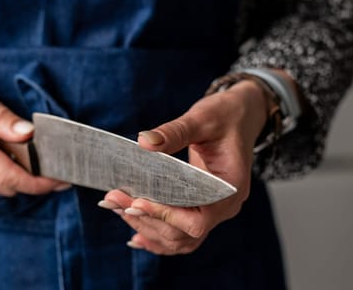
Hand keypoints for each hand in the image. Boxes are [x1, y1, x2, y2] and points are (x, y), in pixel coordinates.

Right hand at [0, 40, 67, 195]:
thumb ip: (0, 116)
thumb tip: (29, 135)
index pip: (10, 177)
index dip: (39, 183)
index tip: (61, 181)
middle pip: (4, 185)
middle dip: (33, 181)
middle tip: (56, 167)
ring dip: (16, 176)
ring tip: (35, 157)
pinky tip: (8, 152)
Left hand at [99, 80, 268, 254]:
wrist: (240, 116)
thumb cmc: (225, 115)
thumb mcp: (202, 118)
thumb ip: (174, 131)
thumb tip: (143, 142)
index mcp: (230, 188)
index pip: (197, 220)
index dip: (165, 215)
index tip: (135, 202)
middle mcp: (224, 207)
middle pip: (182, 233)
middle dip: (145, 218)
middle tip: (112, 198)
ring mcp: (214, 211)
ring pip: (178, 237)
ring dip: (146, 227)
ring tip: (117, 208)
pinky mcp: (202, 208)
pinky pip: (180, 233)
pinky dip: (157, 234)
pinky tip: (135, 234)